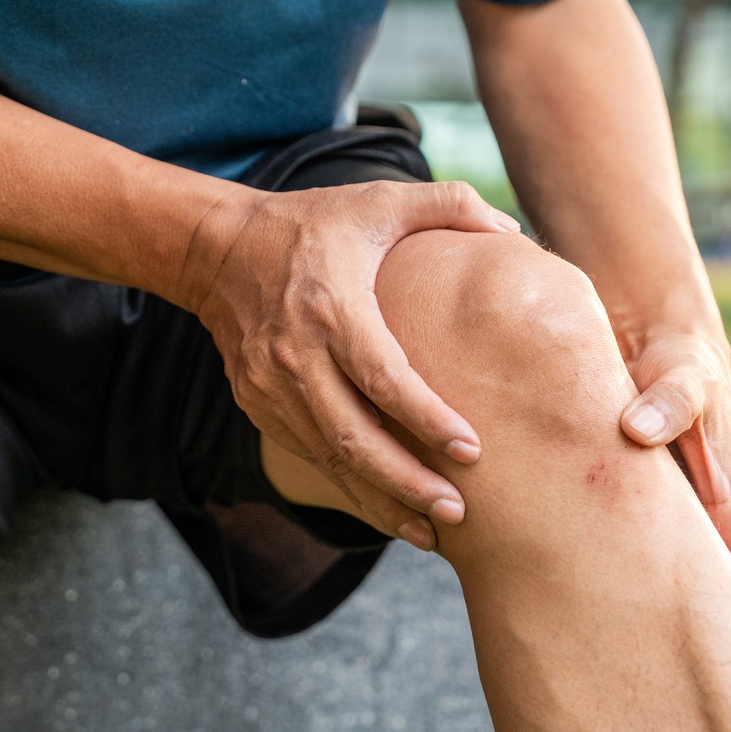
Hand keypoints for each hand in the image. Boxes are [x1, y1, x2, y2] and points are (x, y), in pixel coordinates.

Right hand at [188, 178, 521, 547]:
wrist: (218, 249)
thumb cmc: (313, 224)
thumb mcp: (379, 201)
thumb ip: (449, 204)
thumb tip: (512, 231)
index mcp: (333, 307)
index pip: (383, 377)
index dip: (427, 419)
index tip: (472, 450)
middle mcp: (296, 355)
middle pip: (354, 437)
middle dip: (407, 482)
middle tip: (458, 512)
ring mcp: (271, 386)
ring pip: (330, 458)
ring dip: (380, 498)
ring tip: (430, 531)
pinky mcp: (258, 404)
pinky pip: (310, 455)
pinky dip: (350, 486)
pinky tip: (389, 507)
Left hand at [618, 330, 730, 687]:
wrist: (644, 341)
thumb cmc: (677, 359)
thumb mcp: (682, 371)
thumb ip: (669, 398)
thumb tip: (636, 431)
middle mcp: (711, 529)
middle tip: (721, 725)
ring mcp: (672, 530)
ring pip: (682, 603)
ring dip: (675, 649)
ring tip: (649, 706)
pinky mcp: (629, 519)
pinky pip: (630, 573)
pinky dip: (617, 608)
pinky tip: (585, 639)